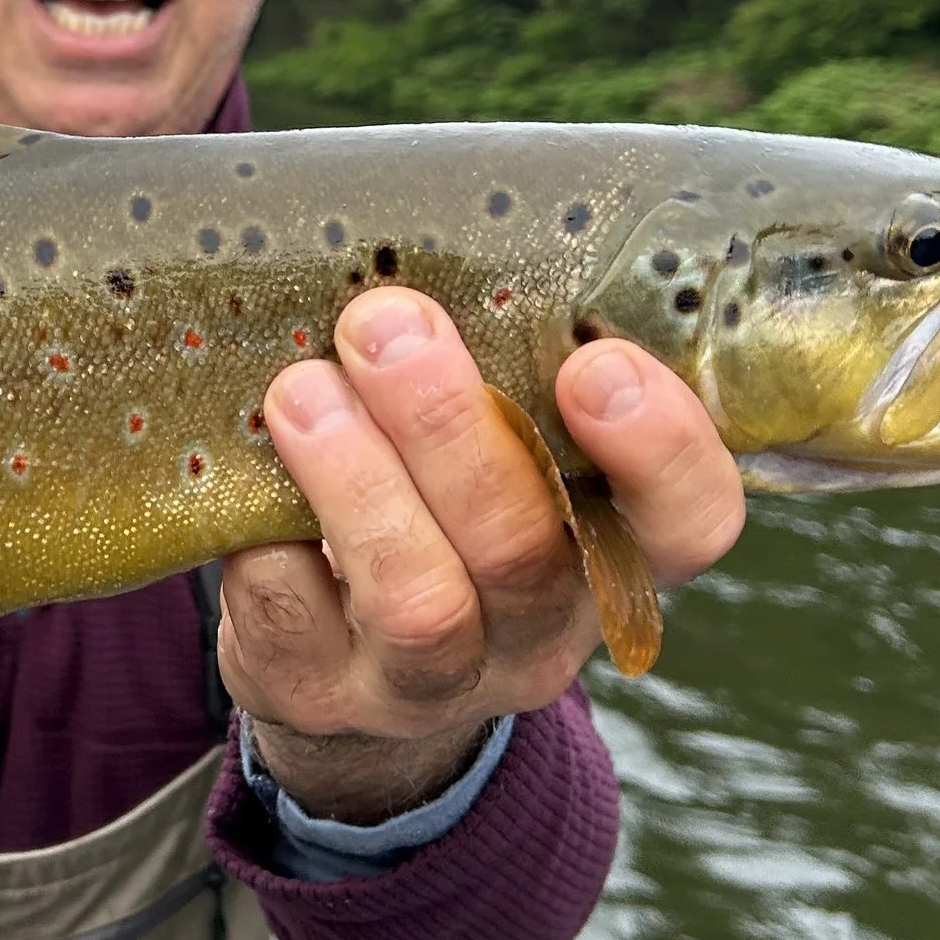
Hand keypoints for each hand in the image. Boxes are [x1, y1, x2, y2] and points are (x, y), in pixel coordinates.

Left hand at [220, 287, 743, 823]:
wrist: (342, 656)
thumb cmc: (434, 499)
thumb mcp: (494, 437)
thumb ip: (502, 365)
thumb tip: (443, 240)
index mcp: (609, 553)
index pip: (691, 521)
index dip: (659, 450)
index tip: (592, 363)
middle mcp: (539, 633)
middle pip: (525, 548)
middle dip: (450, 426)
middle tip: (386, 322)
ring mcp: (433, 682)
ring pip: (419, 601)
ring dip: (357, 483)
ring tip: (300, 392)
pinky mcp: (322, 699)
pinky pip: (296, 626)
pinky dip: (268, 549)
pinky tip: (249, 482)